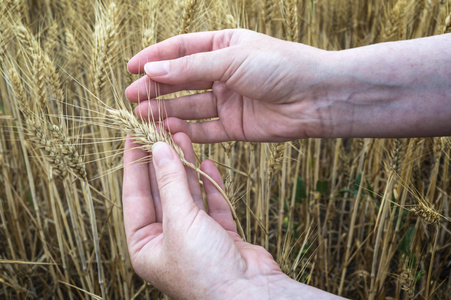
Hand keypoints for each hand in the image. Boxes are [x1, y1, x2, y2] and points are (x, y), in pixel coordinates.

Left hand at [122, 133, 341, 298]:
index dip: (133, 164)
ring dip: (185, 167)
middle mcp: (167, 241)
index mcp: (145, 245)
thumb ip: (170, 183)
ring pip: (187, 194)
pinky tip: (207, 164)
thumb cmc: (205, 269)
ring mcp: (194, 237)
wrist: (250, 295)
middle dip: (162, 161)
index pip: (134, 195)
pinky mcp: (219, 235)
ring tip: (184, 138)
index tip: (133, 136)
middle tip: (161, 131)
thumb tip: (159, 149)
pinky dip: (209, 185)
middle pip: (161, 191)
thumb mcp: (180, 222)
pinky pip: (210, 204)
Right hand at [126, 29, 329, 141]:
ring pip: (191, 106)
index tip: (130, 68)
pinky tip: (169, 130)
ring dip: (167, 110)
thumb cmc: (279, 66)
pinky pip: (207, 129)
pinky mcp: (236, 126)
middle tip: (131, 98)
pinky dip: (189, 130)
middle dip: (156, 88)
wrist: (316, 96)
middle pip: (182, 80)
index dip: (154, 58)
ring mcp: (229, 101)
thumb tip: (152, 69)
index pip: (181, 50)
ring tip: (143, 115)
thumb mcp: (231, 59)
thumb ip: (190, 67)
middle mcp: (224, 73)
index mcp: (223, 47)